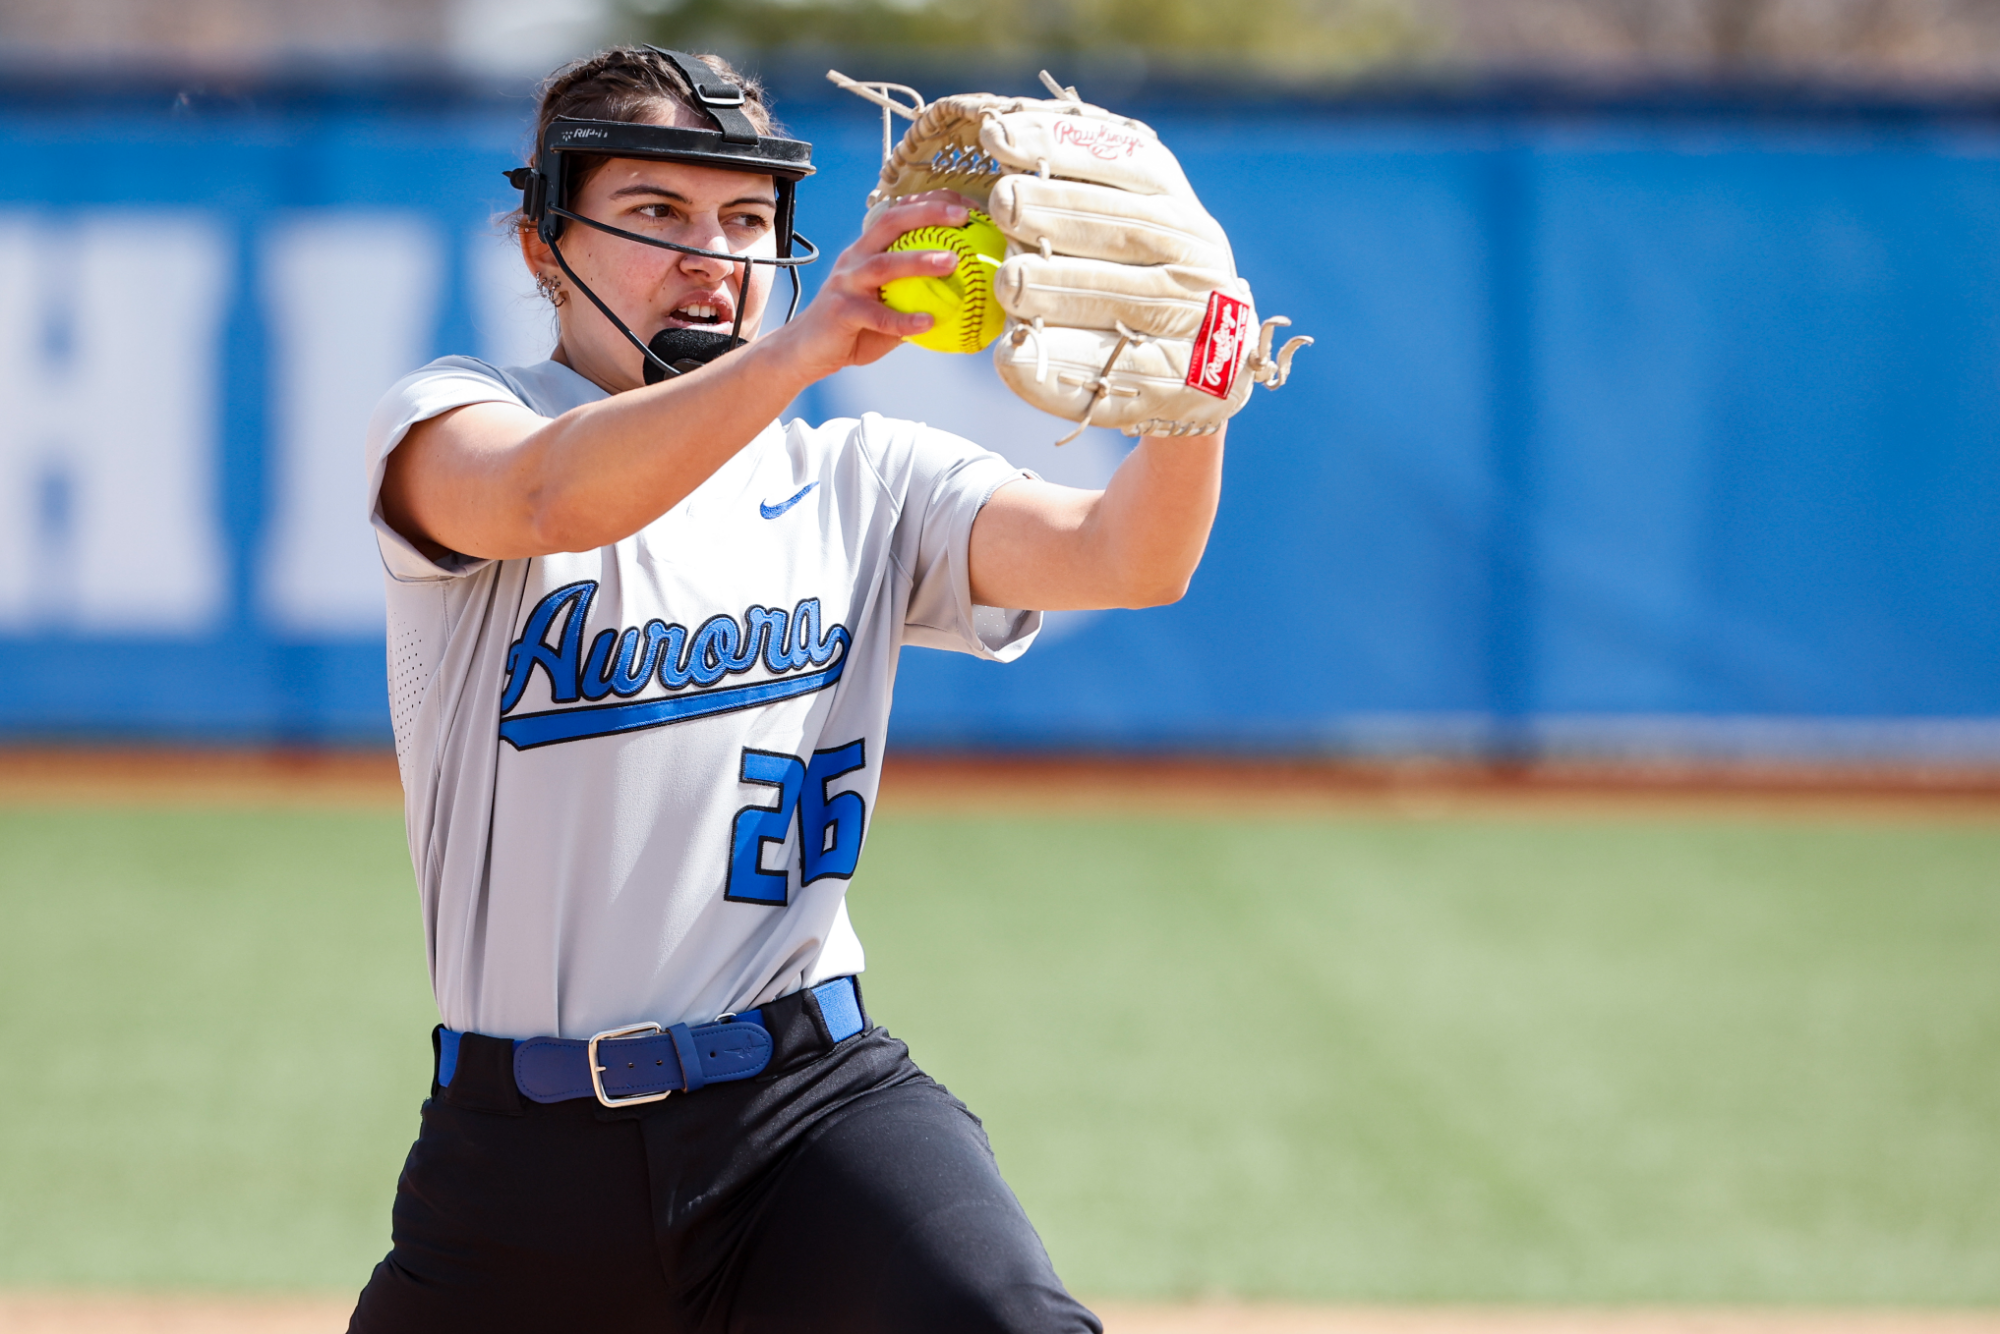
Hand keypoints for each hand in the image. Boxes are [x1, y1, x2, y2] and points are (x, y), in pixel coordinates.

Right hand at [759, 191, 977, 382]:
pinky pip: (876, 315)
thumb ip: (918, 297)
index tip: (969, 209)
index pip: (900, 213)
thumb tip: (966, 298)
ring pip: (883, 265)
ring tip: (952, 262)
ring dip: (919, 260)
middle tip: (963, 218)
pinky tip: (929, 323)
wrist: (806, 350)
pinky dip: (903, 319)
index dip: (933, 203)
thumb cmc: (855, 328)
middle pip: (891, 223)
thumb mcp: (889, 306)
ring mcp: (846, 283)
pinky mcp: (841, 311)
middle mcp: (856, 258)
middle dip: (928, 213)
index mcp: (868, 250)